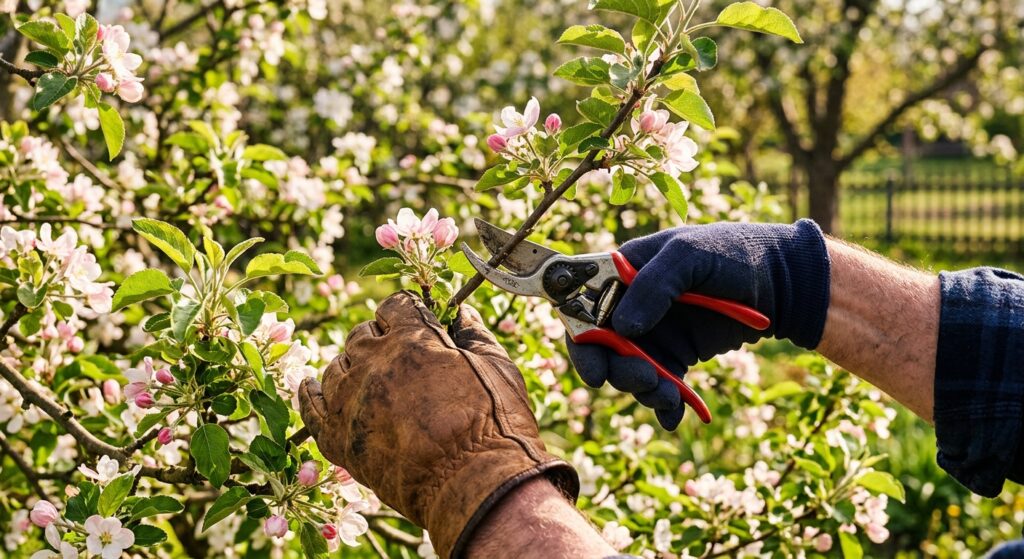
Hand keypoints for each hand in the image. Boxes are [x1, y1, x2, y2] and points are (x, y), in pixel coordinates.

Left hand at [298, 291, 577, 558]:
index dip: (407, 312)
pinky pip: (310, 408)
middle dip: (382, 339)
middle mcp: (372, 363)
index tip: (417, 322)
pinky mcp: (338, 439)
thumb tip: (460, 312)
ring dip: (354, 367)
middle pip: (362, 335)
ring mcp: (349, 401)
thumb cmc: (493, 425)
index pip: (394, 305)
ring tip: (375, 381)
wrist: (473, 486)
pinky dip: (311, 393)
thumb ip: (474, 332)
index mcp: (410, 339)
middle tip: (404, 360)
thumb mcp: (496, 366)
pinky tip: (311, 386)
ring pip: (336, 367)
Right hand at [567, 219, 829, 429]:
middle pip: (602, 347)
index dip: (581, 340)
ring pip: (629, 371)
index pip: (582, 306)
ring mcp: (652, 333)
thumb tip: (623, 328)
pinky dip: (664, 406)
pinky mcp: (675, 356)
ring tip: (670, 398)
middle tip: (646, 380)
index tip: (596, 370)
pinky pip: (659, 386)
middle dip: (618, 370)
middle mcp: (629, 305)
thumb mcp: (690, 256)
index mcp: (622, 272)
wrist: (783, 282)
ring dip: (643, 390)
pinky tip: (676, 416)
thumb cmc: (733, 253)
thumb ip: (654, 285)